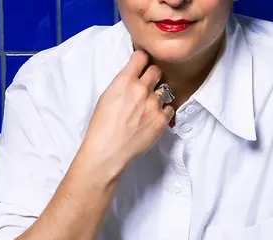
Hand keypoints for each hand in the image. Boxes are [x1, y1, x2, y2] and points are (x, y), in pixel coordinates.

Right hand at [79, 50, 174, 179]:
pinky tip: (153, 118)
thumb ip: (123, 83)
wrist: (108, 150)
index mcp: (124, 81)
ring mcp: (153, 104)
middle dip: (153, 76)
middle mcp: (141, 89)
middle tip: (148, 86)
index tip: (143, 65)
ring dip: (159, 95)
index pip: (141, 56)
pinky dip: (164, 111)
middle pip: (157, 70)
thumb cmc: (102, 127)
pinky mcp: (161, 120)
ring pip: (165, 89)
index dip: (143, 60)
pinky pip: (170, 108)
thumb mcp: (107, 96)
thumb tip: (133, 77)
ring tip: (149, 106)